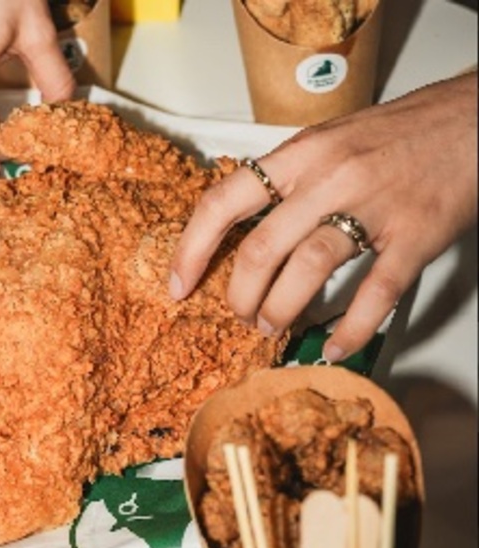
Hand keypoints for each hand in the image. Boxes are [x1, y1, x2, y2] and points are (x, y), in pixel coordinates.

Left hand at [170, 72, 477, 361]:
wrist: (472, 120)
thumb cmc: (396, 133)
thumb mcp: (326, 141)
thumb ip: (285, 181)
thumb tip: (240, 226)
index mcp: (300, 154)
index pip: (223, 202)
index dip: (192, 249)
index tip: (178, 283)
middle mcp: (329, 178)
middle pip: (260, 249)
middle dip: (239, 295)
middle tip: (240, 315)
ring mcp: (373, 207)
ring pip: (307, 270)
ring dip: (281, 310)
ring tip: (274, 326)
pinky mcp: (414, 236)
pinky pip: (374, 294)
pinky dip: (351, 330)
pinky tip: (336, 346)